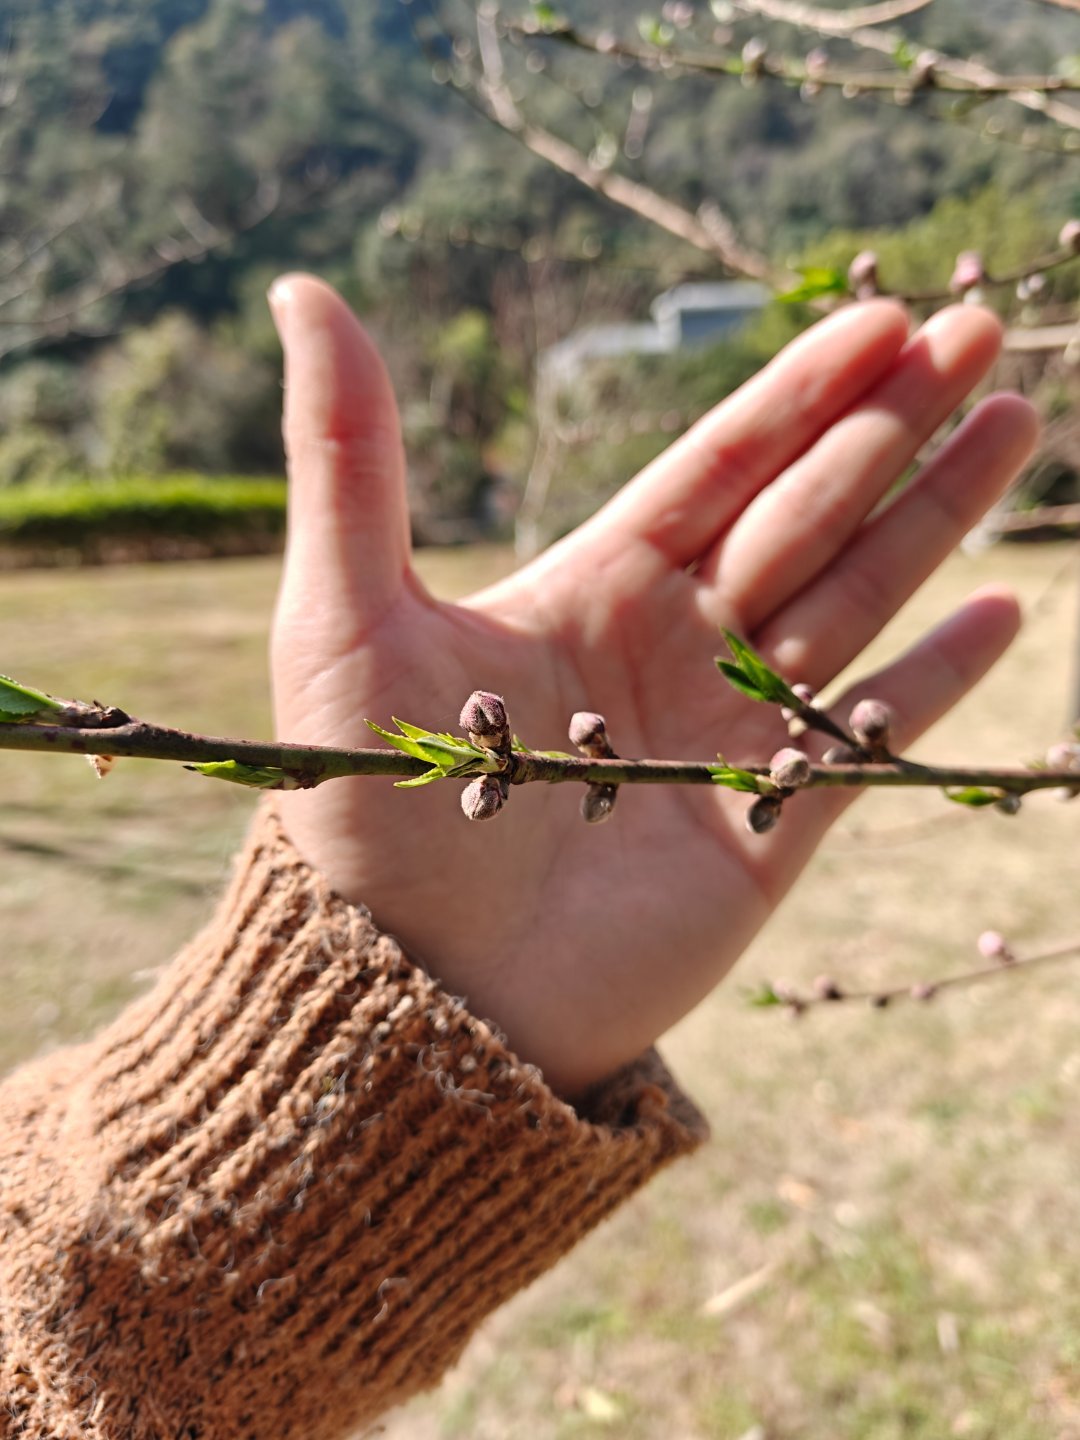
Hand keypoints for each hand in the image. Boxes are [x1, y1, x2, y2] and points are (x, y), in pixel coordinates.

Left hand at [269, 276, 1035, 1095]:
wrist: (418, 993)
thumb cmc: (367, 806)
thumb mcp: (344, 615)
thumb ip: (350, 458)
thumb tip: (303, 293)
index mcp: (593, 588)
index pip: (720, 465)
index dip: (801, 392)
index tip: (885, 317)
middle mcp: (672, 649)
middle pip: (806, 512)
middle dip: (893, 425)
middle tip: (978, 337)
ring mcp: (728, 736)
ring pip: (854, 601)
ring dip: (934, 516)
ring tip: (1016, 425)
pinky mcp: (768, 830)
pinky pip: (868, 735)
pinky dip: (933, 678)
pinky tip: (1000, 608)